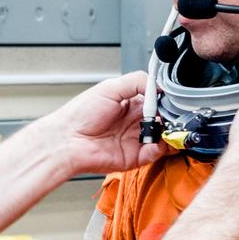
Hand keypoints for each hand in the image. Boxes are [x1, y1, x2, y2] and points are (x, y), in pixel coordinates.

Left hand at [51, 71, 168, 176]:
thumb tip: (158, 85)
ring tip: (164, 128)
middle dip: (170, 118)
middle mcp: (135, 122)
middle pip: (163, 120)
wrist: (68, 140)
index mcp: (131, 104)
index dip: (164, 101)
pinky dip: (160, 148)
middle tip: (169, 116)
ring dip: (169, 133)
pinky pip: (155, 153)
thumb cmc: (81, 114)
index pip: (157, 101)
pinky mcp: (135, 157)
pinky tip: (155, 141)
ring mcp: (136, 140)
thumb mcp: (110, 88)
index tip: (169, 101)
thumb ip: (137, 82)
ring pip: (163, 137)